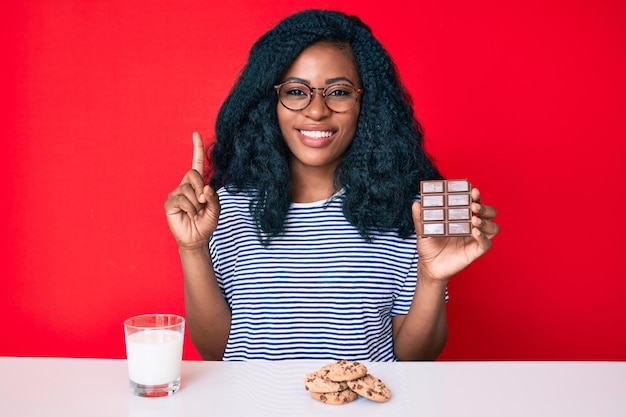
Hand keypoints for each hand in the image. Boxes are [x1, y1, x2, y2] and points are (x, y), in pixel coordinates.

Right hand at [164, 132, 220, 249]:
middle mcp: (185, 186)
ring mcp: (176, 194)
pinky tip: (190, 215)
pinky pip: (182, 200)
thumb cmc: (206, 223)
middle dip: (201, 188)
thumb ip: (214, 198)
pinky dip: (191, 209)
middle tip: (204, 202)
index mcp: (197, 184)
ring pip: (188, 189)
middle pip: (192, 174)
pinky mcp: (170, 203)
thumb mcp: (216, 210)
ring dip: (197, 204)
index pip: (196, 163)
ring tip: (197, 213)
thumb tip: (206, 188)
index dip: (196, 148)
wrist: (197, 239)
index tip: (195, 133)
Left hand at [412, 187, 498, 282]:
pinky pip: (486, 243)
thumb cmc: (428, 246)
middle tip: (474, 206)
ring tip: (474, 219)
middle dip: (484, 207)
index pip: (474, 202)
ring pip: (493, 227)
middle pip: (489, 213)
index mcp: (462, 217)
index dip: (476, 195)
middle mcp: (472, 226)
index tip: (472, 189)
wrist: (428, 266)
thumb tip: (416, 203)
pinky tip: (474, 232)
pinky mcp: (475, 251)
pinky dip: (483, 237)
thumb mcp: (422, 230)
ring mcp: (475, 239)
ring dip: (486, 221)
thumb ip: (420, 217)